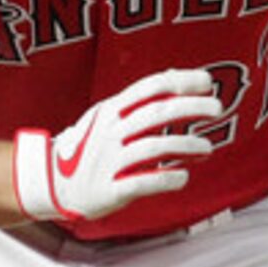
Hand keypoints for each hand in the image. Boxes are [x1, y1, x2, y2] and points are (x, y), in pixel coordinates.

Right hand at [14, 69, 224, 222]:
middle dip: (189, 108)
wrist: (50, 183)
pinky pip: (141, 182)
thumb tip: (177, 77)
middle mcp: (110, 132)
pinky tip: (183, 178)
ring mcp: (108, 161)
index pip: (149, 87)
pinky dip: (165, 179)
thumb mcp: (107, 116)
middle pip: (155, 113)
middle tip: (217, 108)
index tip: (208, 82)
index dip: (180, 81)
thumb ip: (140, 100)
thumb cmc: (89, 147)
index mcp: (111, 110)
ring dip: (184, 145)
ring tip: (207, 147)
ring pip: (152, 147)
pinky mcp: (109, 190)